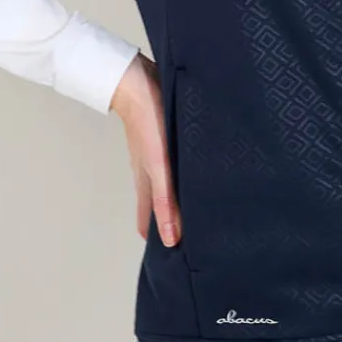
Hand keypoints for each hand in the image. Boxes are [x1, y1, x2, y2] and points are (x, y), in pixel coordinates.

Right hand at [108, 53, 182, 246]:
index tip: (175, 260)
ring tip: (204, 207)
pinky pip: (178, 162)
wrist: (137, 80)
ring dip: (183, 196)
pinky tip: (200, 169)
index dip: (160, 240)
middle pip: (163, 204)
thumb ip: (165, 201)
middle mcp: (153, 171)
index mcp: (147, 183)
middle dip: (176, 221)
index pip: (150, 221)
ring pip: (171, 183)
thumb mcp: (159, 167)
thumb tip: (170, 240)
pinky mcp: (167, 137)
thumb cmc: (146, 124)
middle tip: (198, 238)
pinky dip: (187, 173)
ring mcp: (159, 154)